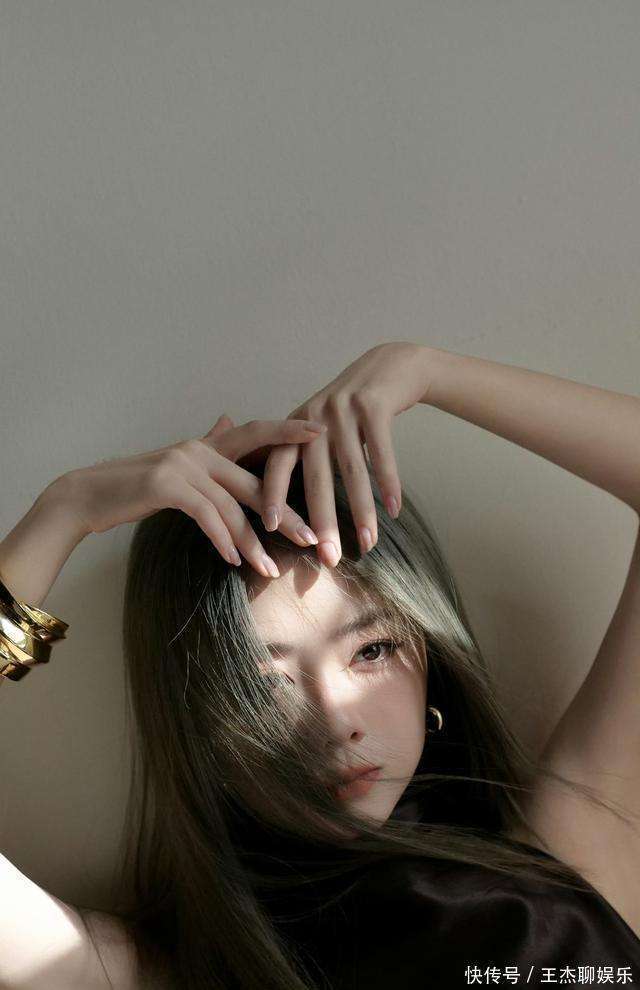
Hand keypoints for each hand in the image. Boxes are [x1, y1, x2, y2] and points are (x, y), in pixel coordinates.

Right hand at [57, 415, 326, 578]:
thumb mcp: (178, 465)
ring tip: (269, 569)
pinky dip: (221, 539)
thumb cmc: (135, 487)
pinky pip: (206, 515)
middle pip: (254, 483)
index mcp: (206, 445)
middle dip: (287, 514)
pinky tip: (232, 560)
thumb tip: (228, 419)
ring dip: (252, 543)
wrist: (87, 495)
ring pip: (231, 507)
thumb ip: (208, 445)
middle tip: (313, 538)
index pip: (255, 433)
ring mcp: (182, 465)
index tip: (321, 434)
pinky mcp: (165, 485)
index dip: (288, 430)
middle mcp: (199, 450)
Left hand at [259, 342, 433, 565]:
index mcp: (296, 427)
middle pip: (316, 477)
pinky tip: (394, 511)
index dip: (272, 494)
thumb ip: (307, 457)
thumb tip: (288, 506)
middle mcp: (315, 417)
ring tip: (368, 544)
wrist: (392, 365)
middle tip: (328, 558)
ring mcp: (344, 409)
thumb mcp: (323, 426)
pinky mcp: (374, 405)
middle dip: (322, 521)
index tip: (270, 528)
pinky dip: (389, 484)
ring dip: (362, 511)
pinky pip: (381, 454)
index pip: (277, 464)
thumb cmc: (355, 407)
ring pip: (352, 471)